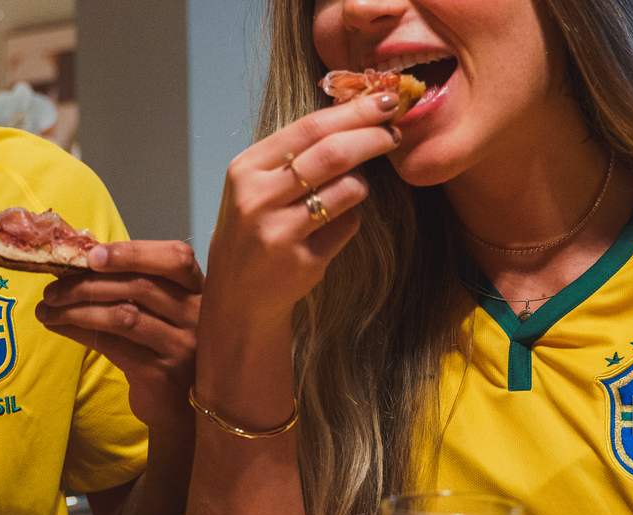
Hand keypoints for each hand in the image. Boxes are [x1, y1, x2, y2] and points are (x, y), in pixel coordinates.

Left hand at [35, 240, 202, 431]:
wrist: (175, 404)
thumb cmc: (160, 346)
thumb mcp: (156, 309)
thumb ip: (131, 281)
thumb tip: (77, 258)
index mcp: (198, 289)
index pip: (175, 258)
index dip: (133, 252)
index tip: (91, 255)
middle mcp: (197, 315)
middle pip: (140, 286)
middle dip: (88, 283)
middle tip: (52, 289)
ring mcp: (183, 346)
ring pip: (123, 315)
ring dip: (77, 309)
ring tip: (48, 309)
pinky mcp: (161, 373)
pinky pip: (112, 345)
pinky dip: (79, 332)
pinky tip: (60, 327)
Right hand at [204, 91, 403, 325]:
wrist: (237, 293)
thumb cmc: (253, 229)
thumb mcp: (256, 185)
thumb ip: (292, 154)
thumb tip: (353, 115)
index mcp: (246, 169)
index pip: (308, 129)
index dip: (352, 112)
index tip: (383, 103)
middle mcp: (258, 199)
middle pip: (331, 154)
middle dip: (372, 138)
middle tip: (394, 133)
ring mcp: (280, 232)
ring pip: (347, 190)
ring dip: (361, 183)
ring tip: (354, 188)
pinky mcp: (303, 261)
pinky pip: (348, 225)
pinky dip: (350, 218)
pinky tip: (332, 226)